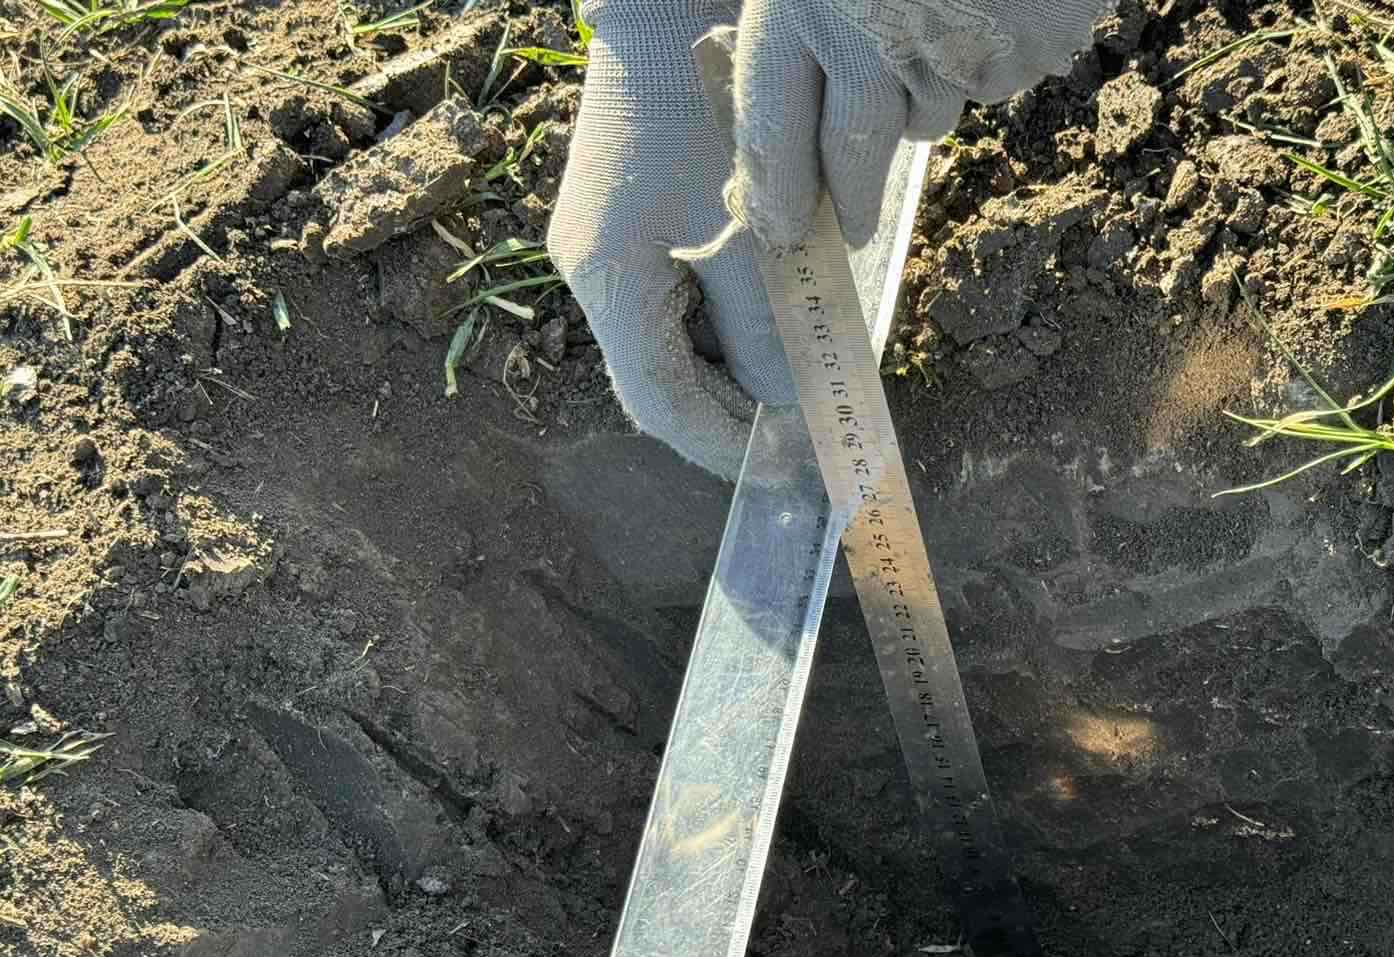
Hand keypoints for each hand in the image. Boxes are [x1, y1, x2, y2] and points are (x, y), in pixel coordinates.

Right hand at [547, 1, 795, 480]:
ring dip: (729, 370)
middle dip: (730, 414)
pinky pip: (672, 302)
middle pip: (659, 381)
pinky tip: (768, 325)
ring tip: (794, 382)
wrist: (672, 9)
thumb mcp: (752, 233)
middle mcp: (591, 273)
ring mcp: (602, 248)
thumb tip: (786, 405)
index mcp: (607, 280)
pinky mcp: (624, 224)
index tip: (784, 470)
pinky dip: (721, 325)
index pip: (661, 403)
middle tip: (799, 436)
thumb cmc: (711, 113)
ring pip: (667, 344)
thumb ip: (768, 329)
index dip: (724, 446)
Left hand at [725, 0, 1112, 247]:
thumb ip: (798, 18)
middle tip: (852, 227)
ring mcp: (953, 52)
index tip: (777, 228)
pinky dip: (985, 58)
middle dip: (850, 200)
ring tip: (928, 28)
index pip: (774, 129)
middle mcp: (869, 39)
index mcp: (801, 1)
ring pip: (929, 119)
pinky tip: (984, 1)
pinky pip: (991, 82)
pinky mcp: (1021, 54)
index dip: (775, 191)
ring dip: (922, 99)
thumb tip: (775, 136)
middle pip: (854, 155)